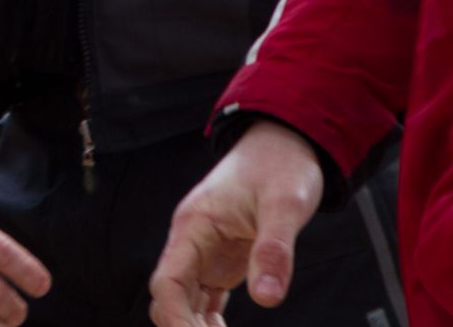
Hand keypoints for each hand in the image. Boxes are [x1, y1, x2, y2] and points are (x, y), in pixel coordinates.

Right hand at [147, 122, 322, 326]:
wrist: (283, 143)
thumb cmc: (279, 164)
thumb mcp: (285, 204)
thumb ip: (274, 249)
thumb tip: (267, 297)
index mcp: (194, 224)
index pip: (168, 281)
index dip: (174, 318)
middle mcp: (192, 241)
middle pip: (171, 296)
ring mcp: (205, 252)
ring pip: (185, 301)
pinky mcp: (220, 260)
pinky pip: (204, 298)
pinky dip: (208, 321)